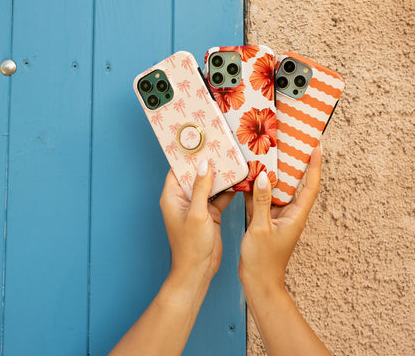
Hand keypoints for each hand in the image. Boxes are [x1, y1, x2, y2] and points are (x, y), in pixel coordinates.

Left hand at [160, 160, 234, 281]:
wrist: (199, 271)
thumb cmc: (191, 246)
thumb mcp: (197, 214)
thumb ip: (201, 188)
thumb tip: (204, 165)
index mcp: (173, 197)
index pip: (178, 170)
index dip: (188, 157)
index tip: (201, 142)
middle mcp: (184, 199)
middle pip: (196, 175)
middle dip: (209, 163)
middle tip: (222, 148)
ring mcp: (198, 206)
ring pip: (210, 185)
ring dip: (221, 176)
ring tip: (234, 160)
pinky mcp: (210, 214)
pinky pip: (220, 196)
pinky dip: (229, 190)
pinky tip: (240, 181)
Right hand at [239, 147, 321, 291]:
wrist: (258, 283)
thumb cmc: (263, 260)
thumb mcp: (261, 228)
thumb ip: (261, 201)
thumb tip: (264, 176)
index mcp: (296, 216)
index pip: (311, 186)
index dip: (315, 166)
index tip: (317, 147)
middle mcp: (290, 213)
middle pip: (294, 184)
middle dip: (292, 165)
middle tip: (287, 144)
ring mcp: (277, 217)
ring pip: (277, 190)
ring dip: (272, 175)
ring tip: (265, 155)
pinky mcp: (265, 221)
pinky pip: (262, 200)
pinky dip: (256, 189)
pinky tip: (247, 177)